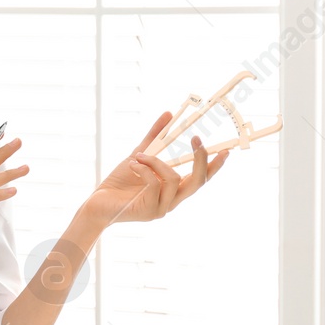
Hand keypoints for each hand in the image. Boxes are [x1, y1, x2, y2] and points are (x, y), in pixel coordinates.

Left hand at [82, 112, 226, 226]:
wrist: (97, 203)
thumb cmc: (120, 182)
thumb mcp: (139, 155)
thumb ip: (154, 137)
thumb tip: (169, 113)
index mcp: (174, 189)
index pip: (201, 178)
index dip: (215, 166)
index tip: (226, 150)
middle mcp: (172, 201)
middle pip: (199, 181)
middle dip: (200, 159)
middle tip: (197, 138)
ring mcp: (162, 208)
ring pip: (174, 178)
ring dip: (156, 161)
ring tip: (138, 156)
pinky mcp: (149, 211)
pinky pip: (154, 184)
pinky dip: (145, 169)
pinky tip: (133, 165)